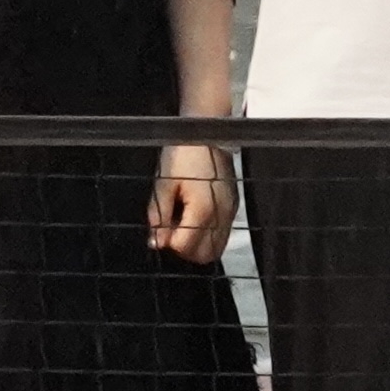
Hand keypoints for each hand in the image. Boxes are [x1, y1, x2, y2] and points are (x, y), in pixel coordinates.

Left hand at [146, 139, 234, 262]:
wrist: (208, 134)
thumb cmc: (182, 156)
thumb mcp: (163, 184)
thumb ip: (158, 216)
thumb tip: (155, 242)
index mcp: (202, 210)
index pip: (185, 247)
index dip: (168, 243)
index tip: (159, 231)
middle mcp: (221, 215)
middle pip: (204, 255)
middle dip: (183, 249)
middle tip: (170, 231)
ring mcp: (230, 212)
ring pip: (216, 249)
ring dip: (197, 245)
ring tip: (182, 226)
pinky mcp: (233, 207)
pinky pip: (223, 235)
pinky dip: (208, 236)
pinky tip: (195, 220)